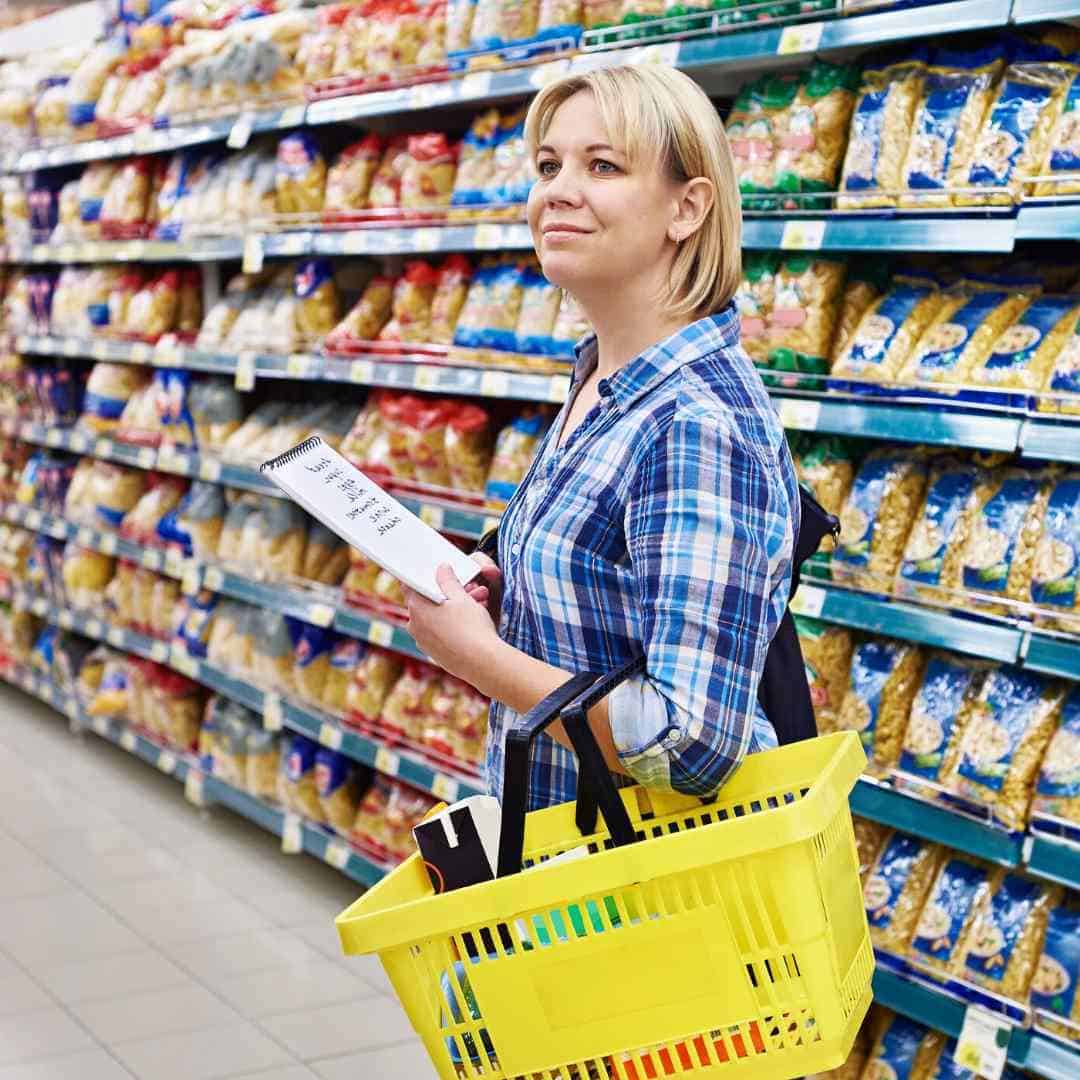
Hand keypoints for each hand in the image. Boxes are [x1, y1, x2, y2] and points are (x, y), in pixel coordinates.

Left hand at [405, 564, 502, 686]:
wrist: (483, 663)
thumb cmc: (472, 628)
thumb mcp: (461, 598)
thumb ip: (448, 581)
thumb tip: (441, 569)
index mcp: (416, 608)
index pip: (410, 586)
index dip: (423, 577)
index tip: (435, 573)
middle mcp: (414, 626)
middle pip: (426, 602)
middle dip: (445, 594)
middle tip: (469, 589)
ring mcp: (423, 643)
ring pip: (435, 619)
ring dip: (451, 611)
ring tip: (478, 605)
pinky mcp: (434, 655)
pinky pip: (440, 634)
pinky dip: (451, 627)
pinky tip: (471, 624)